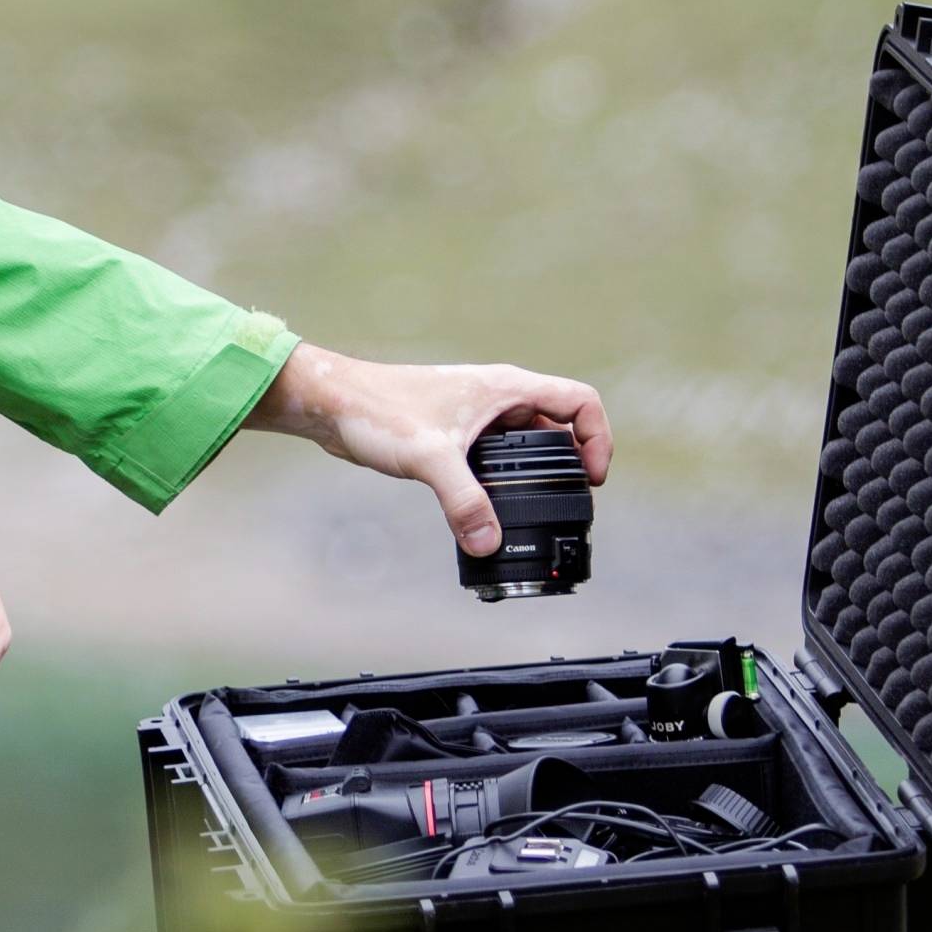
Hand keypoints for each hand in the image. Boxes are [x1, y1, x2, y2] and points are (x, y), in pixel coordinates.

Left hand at [249, 343, 612, 556]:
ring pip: (527, 444)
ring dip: (537, 474)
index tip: (593, 478)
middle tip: (570, 504)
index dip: (598, 438)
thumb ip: (462, 500)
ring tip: (536, 512)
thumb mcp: (428, 457)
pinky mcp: (456, 435)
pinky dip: (505, 481)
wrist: (333, 404)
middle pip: (559, 426)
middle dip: (571, 464)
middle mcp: (497, 398)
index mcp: (505, 388)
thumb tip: (487, 543)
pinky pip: (497, 457)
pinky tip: (492, 509)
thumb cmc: (378, 410)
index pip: (579, 401)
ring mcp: (477, 416)